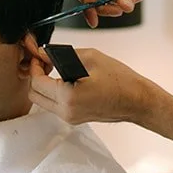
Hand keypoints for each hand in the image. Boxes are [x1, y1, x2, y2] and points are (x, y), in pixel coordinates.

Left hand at [28, 46, 155, 125]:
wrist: (137, 101)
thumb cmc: (121, 80)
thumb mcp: (90, 57)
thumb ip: (61, 55)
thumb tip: (42, 52)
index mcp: (68, 97)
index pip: (36, 82)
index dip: (34, 65)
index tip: (39, 55)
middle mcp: (66, 112)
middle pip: (34, 95)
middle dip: (35, 76)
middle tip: (44, 62)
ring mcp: (70, 118)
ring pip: (42, 102)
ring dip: (43, 85)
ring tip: (54, 69)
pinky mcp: (75, 119)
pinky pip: (55, 106)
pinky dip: (53, 92)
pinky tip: (64, 79)